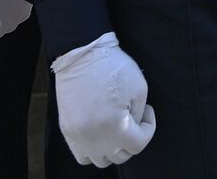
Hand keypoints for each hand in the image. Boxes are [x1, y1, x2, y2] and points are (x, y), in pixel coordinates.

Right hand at [52, 32, 155, 167]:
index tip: (147, 112)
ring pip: (100, 160)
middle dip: (132, 139)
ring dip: (112, 148)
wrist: (83, 56)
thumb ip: (138, 115)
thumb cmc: (114, 68)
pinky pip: (81, 155)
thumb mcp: (139, 89)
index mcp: (114, 125)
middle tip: (134, 118)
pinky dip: (94, 150)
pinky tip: (101, 131)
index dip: (148, 129)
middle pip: (119, 156)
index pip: (138, 145)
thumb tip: (135, 128)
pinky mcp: (67, 131)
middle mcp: (94, 136)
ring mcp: (77, 136)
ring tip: (117, 127)